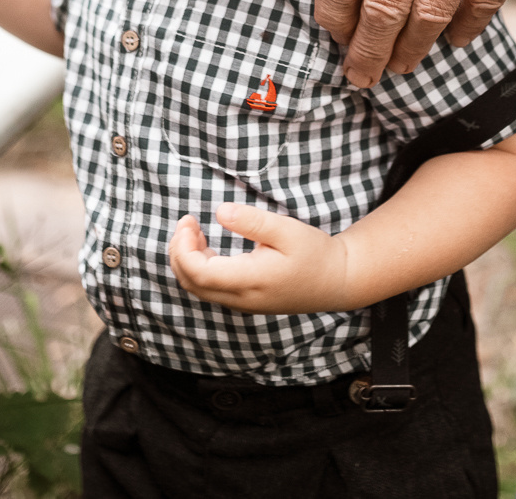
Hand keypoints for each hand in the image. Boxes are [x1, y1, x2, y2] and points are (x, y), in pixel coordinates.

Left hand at [169, 205, 353, 313]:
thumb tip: (220, 212)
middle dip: (179, 253)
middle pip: (192, 284)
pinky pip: (210, 289)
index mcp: (251, 280)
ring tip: (193, 232)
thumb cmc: (315, 254)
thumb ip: (253, 221)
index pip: (199, 273)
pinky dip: (198, 269)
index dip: (184, 248)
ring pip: (198, 289)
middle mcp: (242, 298)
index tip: (189, 220)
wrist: (335, 281)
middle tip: (187, 222)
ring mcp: (242, 303)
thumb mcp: (288, 229)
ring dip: (187, 261)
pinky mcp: (245, 301)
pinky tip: (206, 247)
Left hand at [321, 0, 515, 88]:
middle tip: (357, 75)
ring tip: (398, 68)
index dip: (330, 14)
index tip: (328, 29)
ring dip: (409, 52)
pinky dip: (463, 29)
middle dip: (364, 53)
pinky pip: (480, 6)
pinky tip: (452, 40)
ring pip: (428, 21)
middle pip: (381, 15)